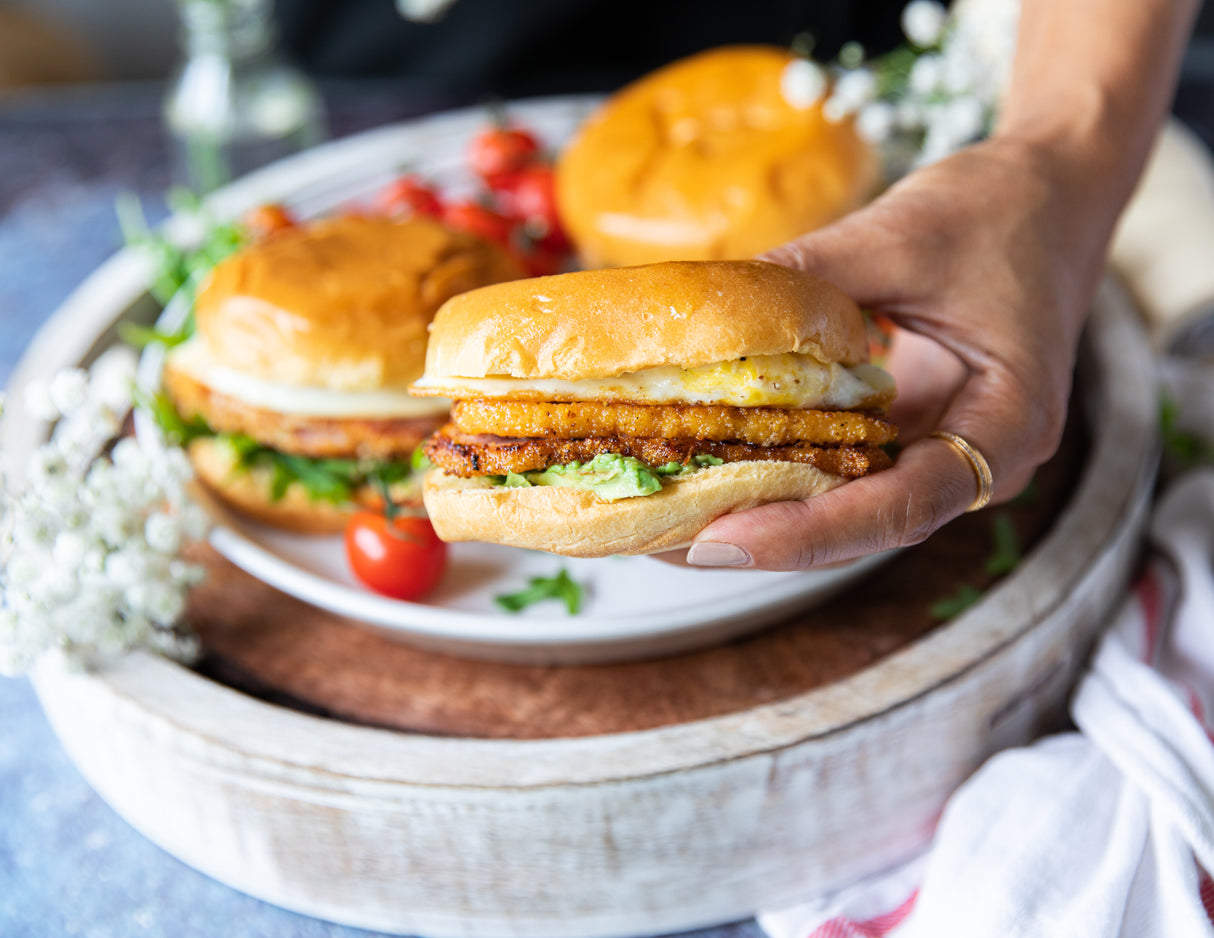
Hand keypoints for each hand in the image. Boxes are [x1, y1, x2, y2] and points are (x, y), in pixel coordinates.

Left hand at [679, 136, 1116, 570]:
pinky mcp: (910, 435)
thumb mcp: (903, 232)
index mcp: (1009, 422)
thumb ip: (809, 275)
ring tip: (662, 521)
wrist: (1051, 191)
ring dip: (757, 515)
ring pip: (845, 511)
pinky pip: (840, 472)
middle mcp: (980, 458)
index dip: (808, 531)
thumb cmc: (1002, 208)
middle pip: (864, 527)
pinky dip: (774, 475)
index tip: (720, 538)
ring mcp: (943, 452)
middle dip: (761, 537)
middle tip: (660, 539)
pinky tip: (704, 472)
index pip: (905, 505)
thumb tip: (703, 312)